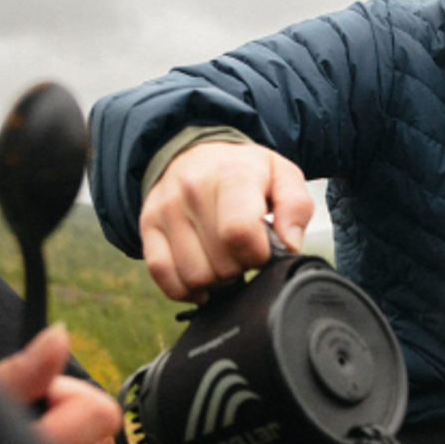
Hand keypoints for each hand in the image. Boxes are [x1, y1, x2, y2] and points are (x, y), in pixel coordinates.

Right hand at [139, 141, 312, 302]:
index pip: (239, 233)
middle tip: (242, 253)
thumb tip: (290, 244)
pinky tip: (200, 281)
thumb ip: (296, 207)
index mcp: (231, 173)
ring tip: (223, 260)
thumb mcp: (282, 176)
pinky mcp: (148, 225)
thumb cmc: (246, 172)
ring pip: (193, 275)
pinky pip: (161, 273)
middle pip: (219, 263)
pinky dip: (183, 288)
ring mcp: (166, 208)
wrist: (198, 155)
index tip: (262, 249)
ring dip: (214, 281)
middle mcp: (192, 188)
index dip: (257, 255)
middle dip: (239, 268)